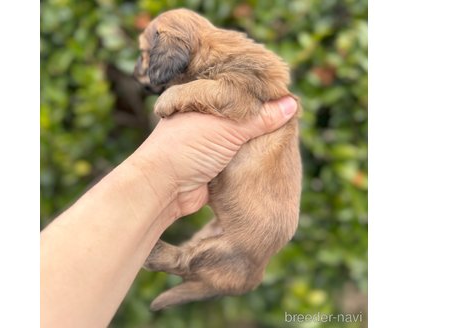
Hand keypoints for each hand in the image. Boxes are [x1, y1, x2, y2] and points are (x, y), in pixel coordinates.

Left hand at [128, 96, 297, 218]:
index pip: (235, 85)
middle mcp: (203, 115)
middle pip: (239, 111)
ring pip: (238, 134)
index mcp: (201, 96)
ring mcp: (206, 139)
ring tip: (283, 130)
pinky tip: (268, 151)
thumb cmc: (186, 148)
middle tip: (288, 112)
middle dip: (260, 113)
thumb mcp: (228, 129)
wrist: (163, 187)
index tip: (283, 88)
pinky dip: (249, 153)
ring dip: (255, 136)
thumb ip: (259, 118)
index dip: (258, 87)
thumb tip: (291, 104)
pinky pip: (236, 154)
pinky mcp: (211, 161)